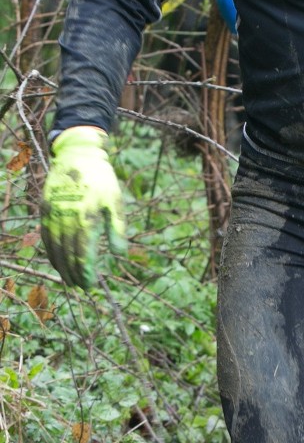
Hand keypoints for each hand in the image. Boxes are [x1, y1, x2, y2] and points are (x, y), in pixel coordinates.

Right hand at [40, 127, 126, 288]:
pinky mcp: (45, 209)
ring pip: (54, 248)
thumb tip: (120, 254)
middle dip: (74, 273)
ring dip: (61, 266)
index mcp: (87, 217)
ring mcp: (53, 213)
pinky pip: (45, 236)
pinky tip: (56, 262)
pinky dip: (50, 251)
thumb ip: (117, 228)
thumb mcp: (115, 201)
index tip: (90, 284)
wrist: (78, 155)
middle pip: (68, 254)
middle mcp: (67, 217)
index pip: (83, 253)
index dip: (85, 271)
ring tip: (69, 280)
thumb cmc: (102, 179)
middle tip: (81, 287)